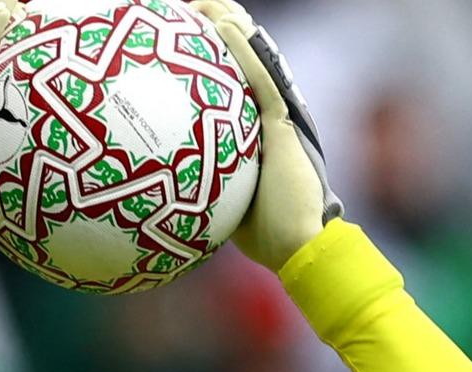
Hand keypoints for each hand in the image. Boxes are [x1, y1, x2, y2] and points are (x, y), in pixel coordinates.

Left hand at [193, 0, 341, 269]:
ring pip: (256, 56)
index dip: (217, 53)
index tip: (186, 37)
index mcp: (261, 129)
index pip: (238, 79)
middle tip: (191, 9)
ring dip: (231, 25)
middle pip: (248, 56)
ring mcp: (280, 117)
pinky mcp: (283, 125)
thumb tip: (169, 191)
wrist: (302, 247)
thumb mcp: (226, 203)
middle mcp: (272, 115)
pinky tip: (221, 25)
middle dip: (222, 26)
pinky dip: (241, 50)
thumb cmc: (268, 236)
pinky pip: (260, 78)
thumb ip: (208, 185)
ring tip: (206, 2)